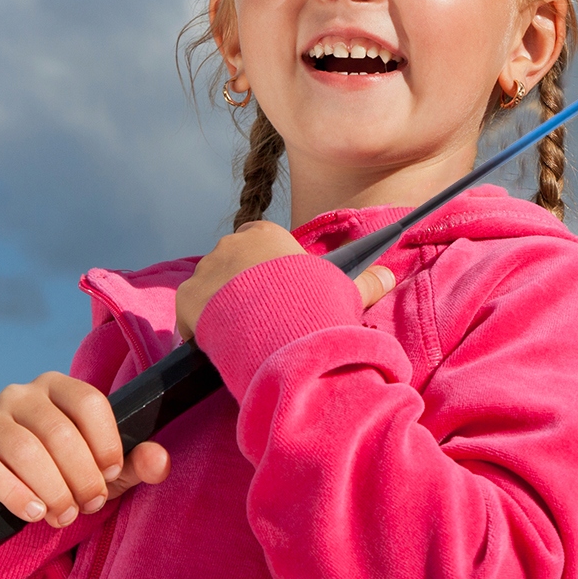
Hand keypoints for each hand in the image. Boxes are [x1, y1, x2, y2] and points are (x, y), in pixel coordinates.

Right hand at [0, 373, 169, 528]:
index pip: (88, 402)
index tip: (112, 475)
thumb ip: (136, 462)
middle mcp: (21, 395)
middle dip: (80, 474)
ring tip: (65, 515)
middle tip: (90, 504)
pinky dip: (16, 493)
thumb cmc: (65, 472)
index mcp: (58, 385)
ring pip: (24, 449)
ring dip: (52, 488)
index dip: (105, 442)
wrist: (8, 495)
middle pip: (58, 430)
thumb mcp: (103, 467)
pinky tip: (35, 512)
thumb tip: (159, 461)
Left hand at [174, 219, 394, 340]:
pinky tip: (219, 344)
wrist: (278, 333)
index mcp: (267, 233)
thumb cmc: (312, 305)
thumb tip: (391, 275)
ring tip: (241, 332)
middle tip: (259, 315)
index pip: (259, 239)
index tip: (275, 289)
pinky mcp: (186, 297)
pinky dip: (200, 327)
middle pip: (231, 261)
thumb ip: (366, 282)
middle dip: (240, 285)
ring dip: (220, 304)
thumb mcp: (343, 291)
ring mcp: (206, 269)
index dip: (265, 266)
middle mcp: (232, 243)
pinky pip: (190, 312)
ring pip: (210, 285)